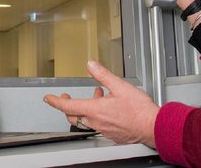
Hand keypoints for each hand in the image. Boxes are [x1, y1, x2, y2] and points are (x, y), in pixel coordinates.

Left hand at [44, 61, 159, 147]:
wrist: (152, 126)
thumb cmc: (139, 110)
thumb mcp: (120, 86)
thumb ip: (103, 75)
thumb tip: (91, 65)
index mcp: (95, 110)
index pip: (68, 106)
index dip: (56, 101)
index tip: (48, 98)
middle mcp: (96, 122)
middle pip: (74, 116)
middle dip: (67, 105)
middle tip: (66, 98)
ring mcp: (103, 129)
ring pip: (86, 120)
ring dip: (86, 108)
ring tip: (96, 96)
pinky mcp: (111, 134)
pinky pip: (98, 124)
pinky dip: (97, 114)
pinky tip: (107, 107)